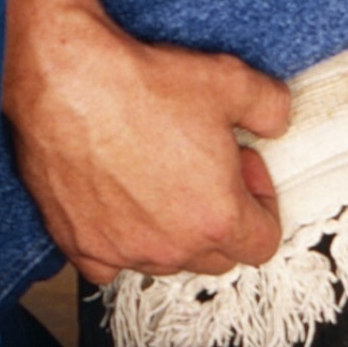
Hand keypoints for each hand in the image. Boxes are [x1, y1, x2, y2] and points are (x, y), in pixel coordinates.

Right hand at [2, 0, 288, 287]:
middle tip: (206, 167)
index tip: (244, 167)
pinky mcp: (79, 244)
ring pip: (165, 260)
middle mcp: (171, 246)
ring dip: (174, 230)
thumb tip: (277, 122)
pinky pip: (110, 265)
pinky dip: (121, 244)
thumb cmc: (144, 86)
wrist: (70, 84)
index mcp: (216, 217)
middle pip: (216, 257)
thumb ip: (271, 108)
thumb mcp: (232, 81)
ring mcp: (122, 250)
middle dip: (221, 216)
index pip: (263, 244)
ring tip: (163, 176)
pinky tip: (120, 204)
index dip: (263, 201)